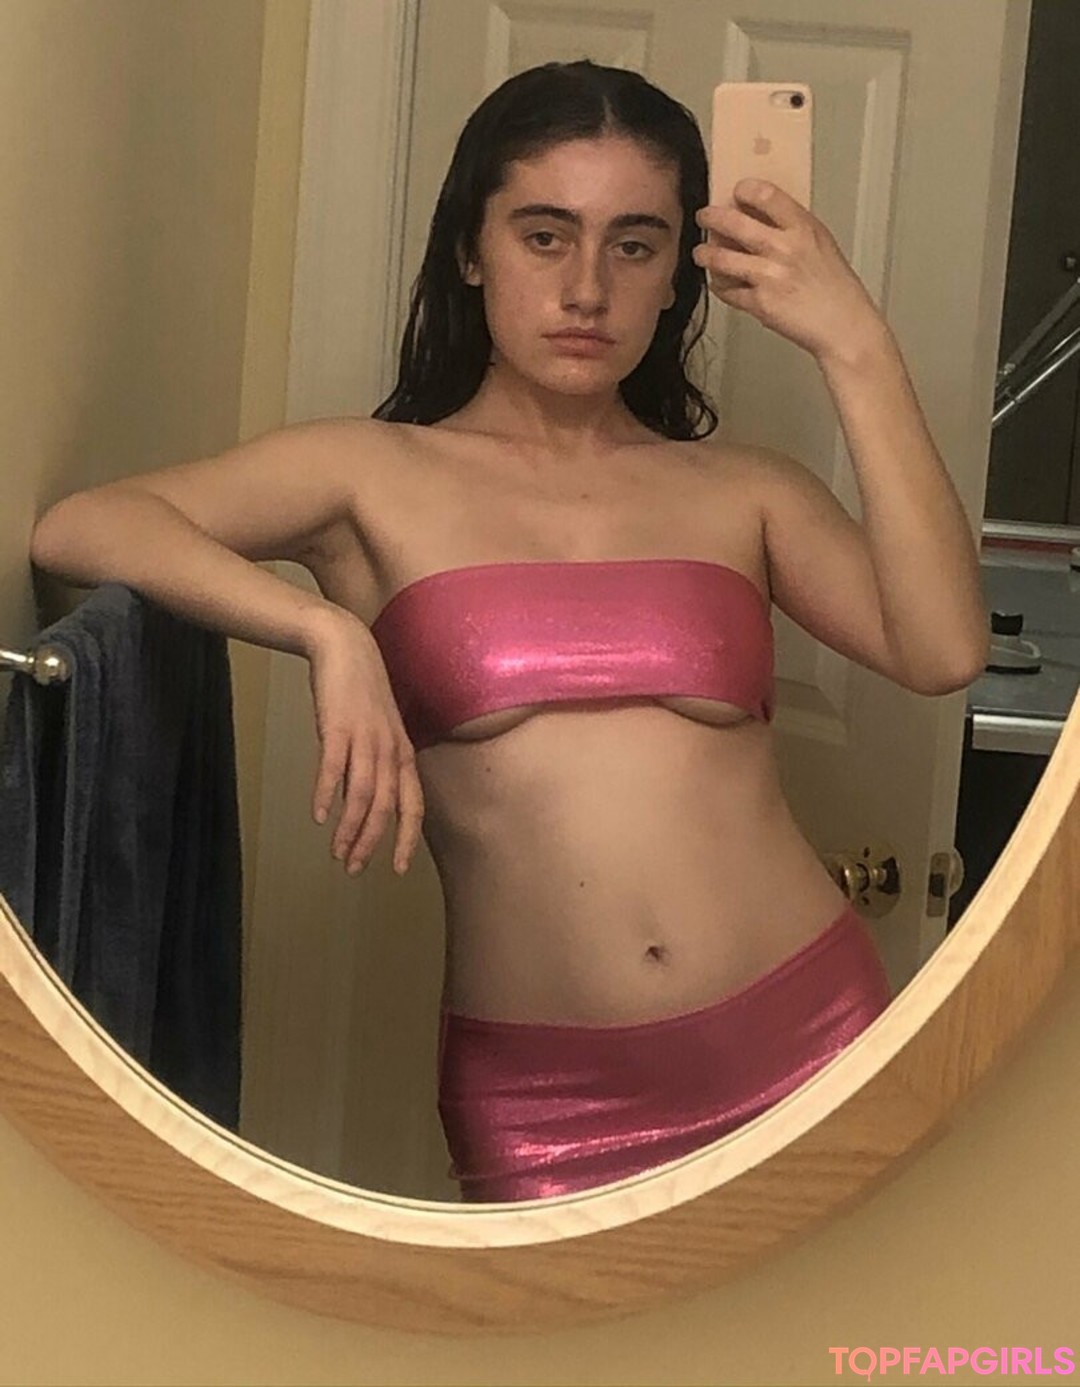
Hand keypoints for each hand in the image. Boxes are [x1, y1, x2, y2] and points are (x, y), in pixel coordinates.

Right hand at [305, 609, 423, 875]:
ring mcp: (365, 738)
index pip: (412, 806)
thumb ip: (379, 763)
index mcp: (403, 753)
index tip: (395, 868)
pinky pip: (334, 768)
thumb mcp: (380, 730)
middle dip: (371, 843)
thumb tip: (367, 800)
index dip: (405, 839)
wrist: (346, 647)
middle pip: (386, 807)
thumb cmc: (361, 692)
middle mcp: (390, 749)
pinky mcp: (338, 726)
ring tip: (336, 852)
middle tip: (353, 868)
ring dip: (349, 828)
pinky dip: (326, 794)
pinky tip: (318, 815)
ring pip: (362, 795)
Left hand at [692, 179, 886, 363]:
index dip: (745, 190)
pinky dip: (720, 287)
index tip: (736, 192)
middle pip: (734, 223)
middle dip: (712, 218)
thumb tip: (763, 216)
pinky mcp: (760, 303)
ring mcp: (769, 276)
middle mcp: (784, 249)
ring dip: (706, 254)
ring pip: (722, 258)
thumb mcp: (822, 245)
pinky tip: (719, 283)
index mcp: (803, 229)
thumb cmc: (836, 289)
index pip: (766, 195)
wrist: (843, 326)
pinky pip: (728, 291)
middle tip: (705, 217)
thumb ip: (794, 229)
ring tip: (701, 252)